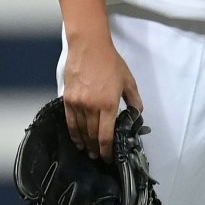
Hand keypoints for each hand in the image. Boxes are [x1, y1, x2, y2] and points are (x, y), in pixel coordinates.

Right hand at [62, 33, 142, 160]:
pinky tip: (77, 140)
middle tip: (99, 156)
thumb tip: (136, 114)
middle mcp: (92, 107)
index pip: (106, 136)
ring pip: (81, 131)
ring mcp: (78, 104)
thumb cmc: (109, 61)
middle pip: (93, 136)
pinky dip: (74, 133)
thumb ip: (134, 100)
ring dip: (85, 144)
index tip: (108, 157)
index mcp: (108, 105)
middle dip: (97, 150)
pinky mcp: (68, 99)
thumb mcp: (128, 81)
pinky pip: (70, 121)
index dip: (107, 150)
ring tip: (89, 151)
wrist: (89, 47)